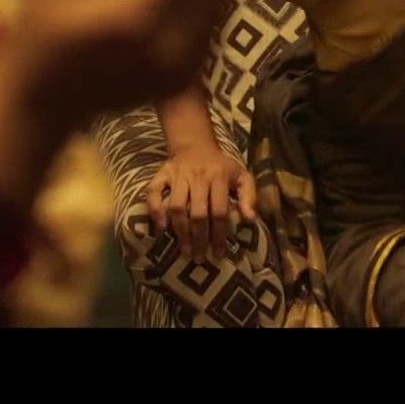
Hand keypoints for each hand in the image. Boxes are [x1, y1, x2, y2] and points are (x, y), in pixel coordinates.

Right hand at [146, 144, 257, 260]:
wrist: (196, 144)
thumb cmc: (221, 166)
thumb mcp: (241, 176)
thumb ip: (249, 196)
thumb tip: (251, 220)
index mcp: (218, 177)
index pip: (219, 211)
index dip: (219, 235)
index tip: (218, 255)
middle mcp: (197, 177)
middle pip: (198, 213)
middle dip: (199, 239)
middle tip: (199, 258)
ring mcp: (178, 176)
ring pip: (176, 207)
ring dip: (180, 231)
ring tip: (185, 251)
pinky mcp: (162, 174)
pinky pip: (153, 192)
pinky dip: (155, 209)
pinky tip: (161, 227)